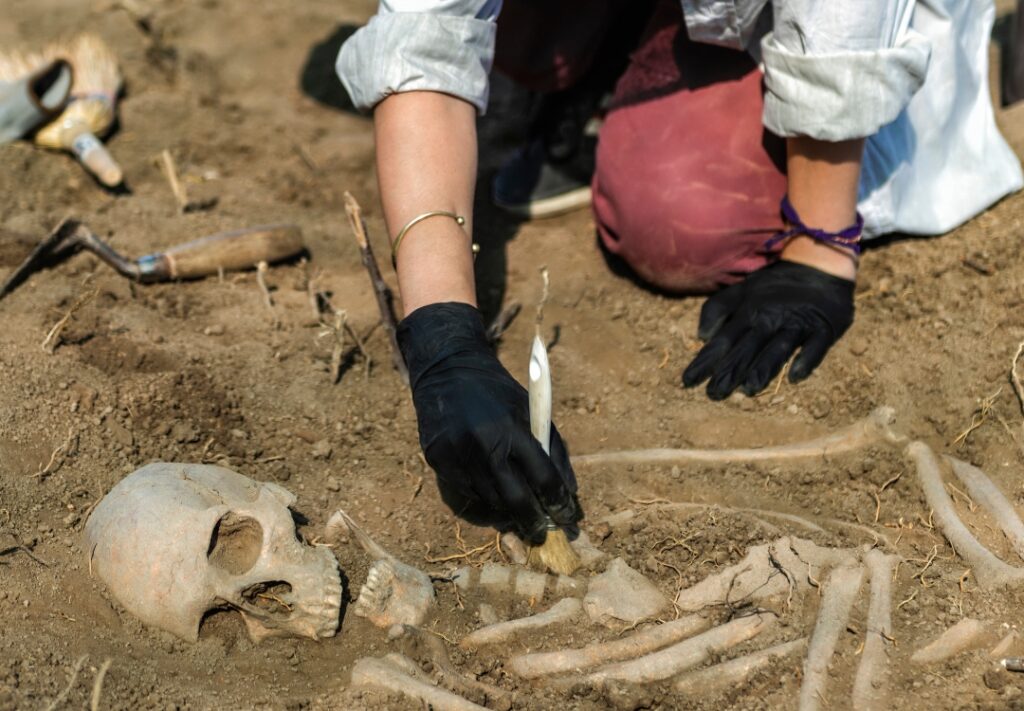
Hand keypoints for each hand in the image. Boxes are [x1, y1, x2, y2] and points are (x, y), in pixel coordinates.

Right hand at [397, 302, 580, 542]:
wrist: (447, 371)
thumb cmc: (498, 393)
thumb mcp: (531, 410)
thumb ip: (552, 449)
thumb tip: (568, 492)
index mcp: (512, 428)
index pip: (542, 477)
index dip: (558, 502)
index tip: (567, 517)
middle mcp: (482, 444)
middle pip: (514, 500)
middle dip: (533, 522)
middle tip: (543, 533)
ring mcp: (457, 455)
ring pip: (489, 501)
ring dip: (507, 510)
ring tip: (519, 509)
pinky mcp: (438, 460)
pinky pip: (467, 492)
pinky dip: (483, 495)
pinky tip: (491, 487)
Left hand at [682, 260, 853, 399]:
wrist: (819, 263)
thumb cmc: (775, 284)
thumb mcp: (742, 290)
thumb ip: (718, 309)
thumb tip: (701, 336)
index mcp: (749, 312)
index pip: (723, 340)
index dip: (706, 360)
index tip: (688, 381)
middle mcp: (770, 319)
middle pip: (747, 348)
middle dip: (730, 371)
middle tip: (714, 393)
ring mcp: (797, 324)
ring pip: (778, 348)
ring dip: (763, 368)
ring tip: (749, 389)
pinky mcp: (823, 328)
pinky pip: (815, 346)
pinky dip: (806, 359)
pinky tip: (795, 376)